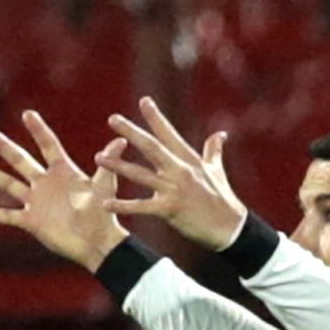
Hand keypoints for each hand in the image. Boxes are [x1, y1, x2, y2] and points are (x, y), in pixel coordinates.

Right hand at [0, 110, 125, 270]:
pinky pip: (7, 216)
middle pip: (20, 161)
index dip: (38, 130)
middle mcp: (45, 184)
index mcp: (62, 172)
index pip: (48, 146)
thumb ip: (108, 163)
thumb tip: (122, 141)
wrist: (98, 243)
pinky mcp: (32, 221)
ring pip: (9, 184)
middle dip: (4, 147)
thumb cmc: (103, 214)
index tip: (28, 114)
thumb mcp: (104, 185)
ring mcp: (36, 202)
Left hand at [99, 97, 249, 252]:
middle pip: (151, 147)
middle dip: (131, 132)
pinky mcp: (170, 209)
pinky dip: (123, 205)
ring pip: (141, 174)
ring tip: (99, 158)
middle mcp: (180, 171)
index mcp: (189, 160)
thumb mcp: (217, 172)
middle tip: (113, 118)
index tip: (143, 101)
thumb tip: (220, 134)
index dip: (156, 118)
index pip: (169, 135)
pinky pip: (142, 206)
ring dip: (118, 166)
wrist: (231, 228)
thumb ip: (214, 151)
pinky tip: (105, 204)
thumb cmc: (224, 201)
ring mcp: (174, 189)